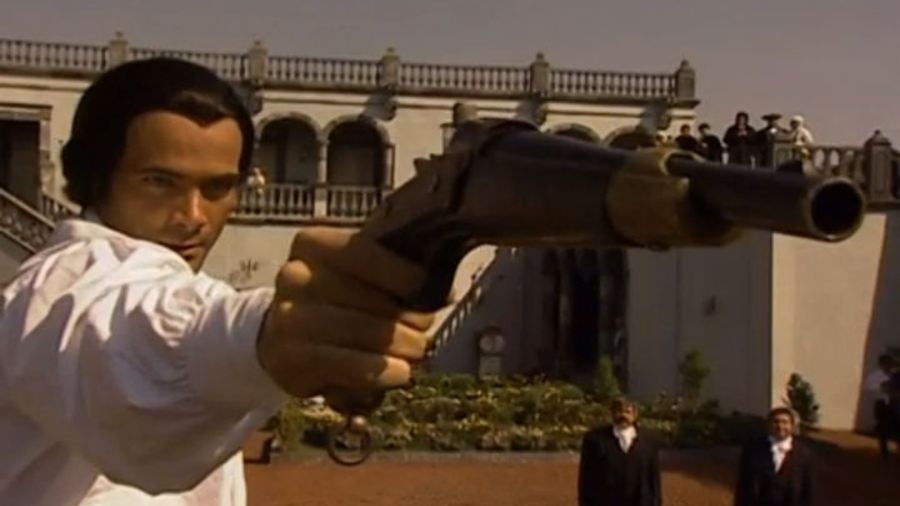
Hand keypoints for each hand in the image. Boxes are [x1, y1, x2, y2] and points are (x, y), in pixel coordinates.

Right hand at [257, 227, 435, 399]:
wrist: (282, 338)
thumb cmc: (334, 299)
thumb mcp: (355, 273)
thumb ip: (391, 270)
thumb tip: (442, 291)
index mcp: (312, 244)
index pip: (363, 251)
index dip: (401, 272)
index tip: (425, 287)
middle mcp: (293, 276)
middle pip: (367, 296)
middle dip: (405, 315)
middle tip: (426, 328)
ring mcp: (287, 317)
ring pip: (361, 331)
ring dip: (399, 344)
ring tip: (418, 351)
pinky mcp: (290, 358)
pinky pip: (347, 364)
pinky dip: (380, 370)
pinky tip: (400, 373)